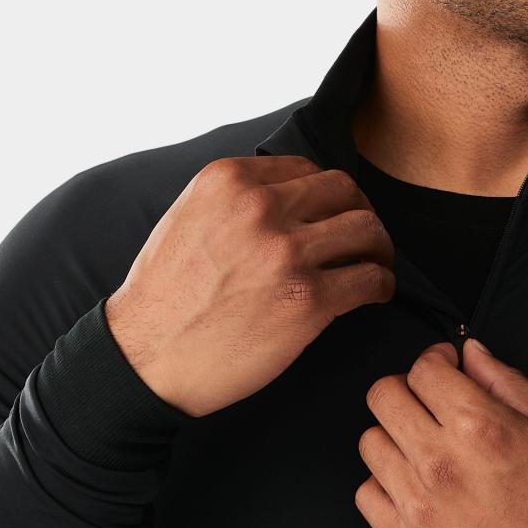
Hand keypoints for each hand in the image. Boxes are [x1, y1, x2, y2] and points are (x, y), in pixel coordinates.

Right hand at [104, 155, 395, 416]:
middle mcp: (259, 207)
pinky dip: (382, 284)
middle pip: (343, 190)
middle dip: (360, 211)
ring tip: (377, 263)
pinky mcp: (306, 300)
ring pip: (365, 229)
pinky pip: (369, 278)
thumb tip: (292, 194)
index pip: (306, 168)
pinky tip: (376, 292)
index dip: (327, 193)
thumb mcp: (188, 216)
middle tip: (363, 236)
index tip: (333, 213)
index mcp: (228, 179)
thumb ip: (237, 198)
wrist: (145, 358)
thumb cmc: (164, 295)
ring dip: (379, 247)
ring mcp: (285, 253)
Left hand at [355, 338, 527, 527]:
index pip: (422, 369)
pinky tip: (416, 487)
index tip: (444, 368)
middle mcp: (442, 464)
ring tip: (424, 447)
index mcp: (481, 427)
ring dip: (395, 436)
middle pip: (383, 397)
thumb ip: (509, 383)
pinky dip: (385, 486)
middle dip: (408, 389)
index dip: (435, 360)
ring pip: (370, 444)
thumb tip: (475, 356)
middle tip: (429, 401)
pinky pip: (367, 497)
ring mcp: (420, 508)